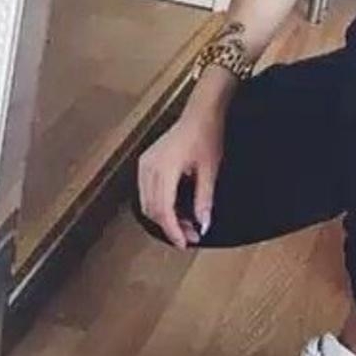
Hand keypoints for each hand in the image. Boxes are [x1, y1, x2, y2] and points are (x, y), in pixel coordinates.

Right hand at [136, 109, 223, 248]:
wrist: (200, 113)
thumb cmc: (207, 135)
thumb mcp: (210, 170)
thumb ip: (204, 200)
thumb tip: (203, 225)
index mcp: (164, 168)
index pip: (163, 209)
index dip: (173, 230)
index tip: (185, 243)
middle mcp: (149, 167)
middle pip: (153, 209)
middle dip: (171, 226)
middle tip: (191, 235)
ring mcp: (145, 163)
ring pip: (148, 202)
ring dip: (165, 217)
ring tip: (187, 224)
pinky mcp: (146, 162)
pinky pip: (147, 191)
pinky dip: (160, 204)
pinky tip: (177, 209)